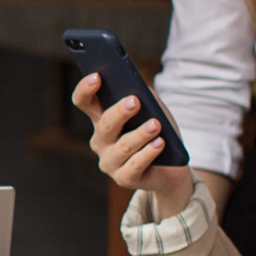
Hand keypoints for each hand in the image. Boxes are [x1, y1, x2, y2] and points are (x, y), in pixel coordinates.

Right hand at [70, 73, 192, 203]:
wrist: (172, 167)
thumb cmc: (159, 132)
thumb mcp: (152, 108)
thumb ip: (144, 94)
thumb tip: (138, 87)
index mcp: (101, 119)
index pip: (83, 102)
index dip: (85, 89)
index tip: (97, 76)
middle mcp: (100, 141)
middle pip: (105, 124)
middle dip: (119, 112)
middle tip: (134, 101)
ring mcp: (110, 162)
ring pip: (123, 146)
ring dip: (140, 134)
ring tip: (156, 124)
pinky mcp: (124, 179)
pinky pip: (135, 165)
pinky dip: (148, 153)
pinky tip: (159, 143)